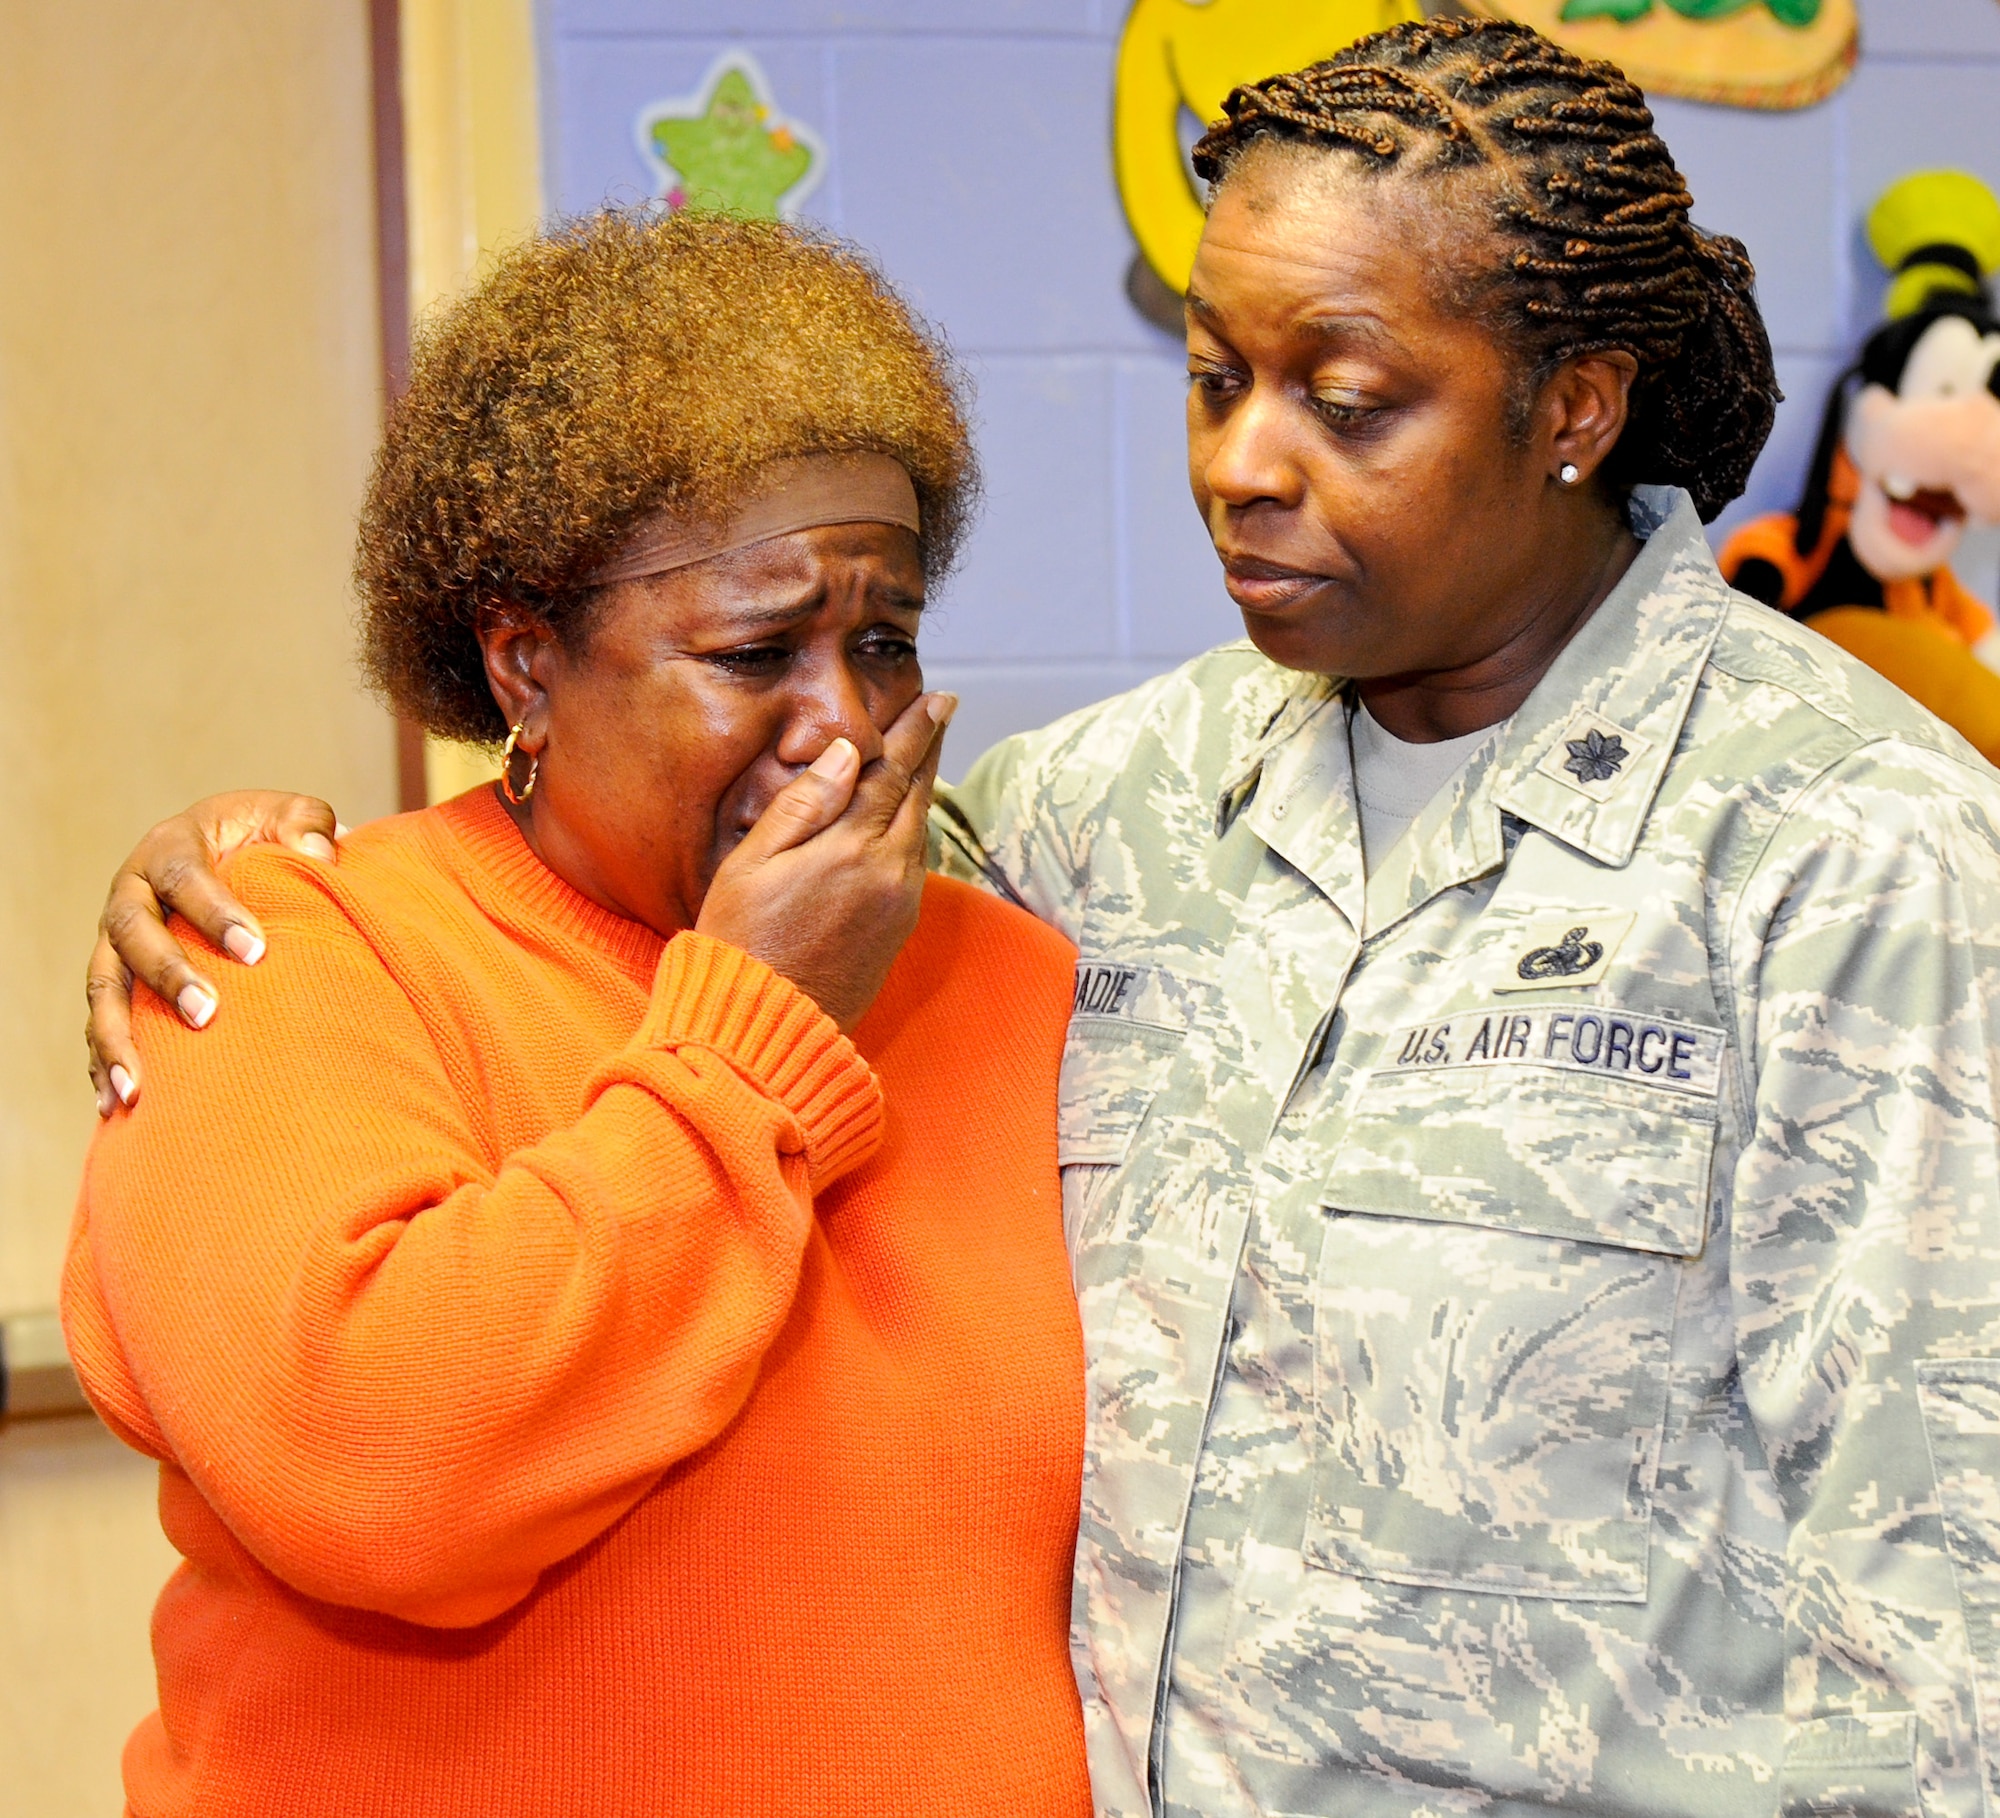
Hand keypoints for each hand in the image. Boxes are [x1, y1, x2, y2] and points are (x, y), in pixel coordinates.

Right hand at [88, 791, 340, 1114]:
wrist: (232, 851)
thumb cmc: (266, 838)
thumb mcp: (289, 816)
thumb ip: (307, 823)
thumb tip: (321, 852)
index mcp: (171, 846)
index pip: (184, 877)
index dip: (214, 912)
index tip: (256, 951)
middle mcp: (131, 892)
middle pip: (132, 933)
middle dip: (166, 975)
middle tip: (208, 1014)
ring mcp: (115, 940)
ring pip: (103, 987)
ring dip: (117, 1036)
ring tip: (138, 1087)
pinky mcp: (116, 979)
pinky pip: (99, 1022)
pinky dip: (103, 1061)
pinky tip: (115, 1103)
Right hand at [695, 694, 953, 1032]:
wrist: (766, 1025)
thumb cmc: (742, 942)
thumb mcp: (751, 865)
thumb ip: (803, 805)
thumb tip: (846, 754)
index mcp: (851, 848)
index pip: (891, 772)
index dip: (915, 732)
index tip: (937, 700)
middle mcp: (888, 873)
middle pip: (916, 795)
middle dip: (929, 750)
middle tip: (943, 710)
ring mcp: (899, 904)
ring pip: (920, 829)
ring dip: (923, 788)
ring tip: (924, 756)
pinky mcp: (898, 930)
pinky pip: (916, 863)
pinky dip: (914, 828)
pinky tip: (906, 819)